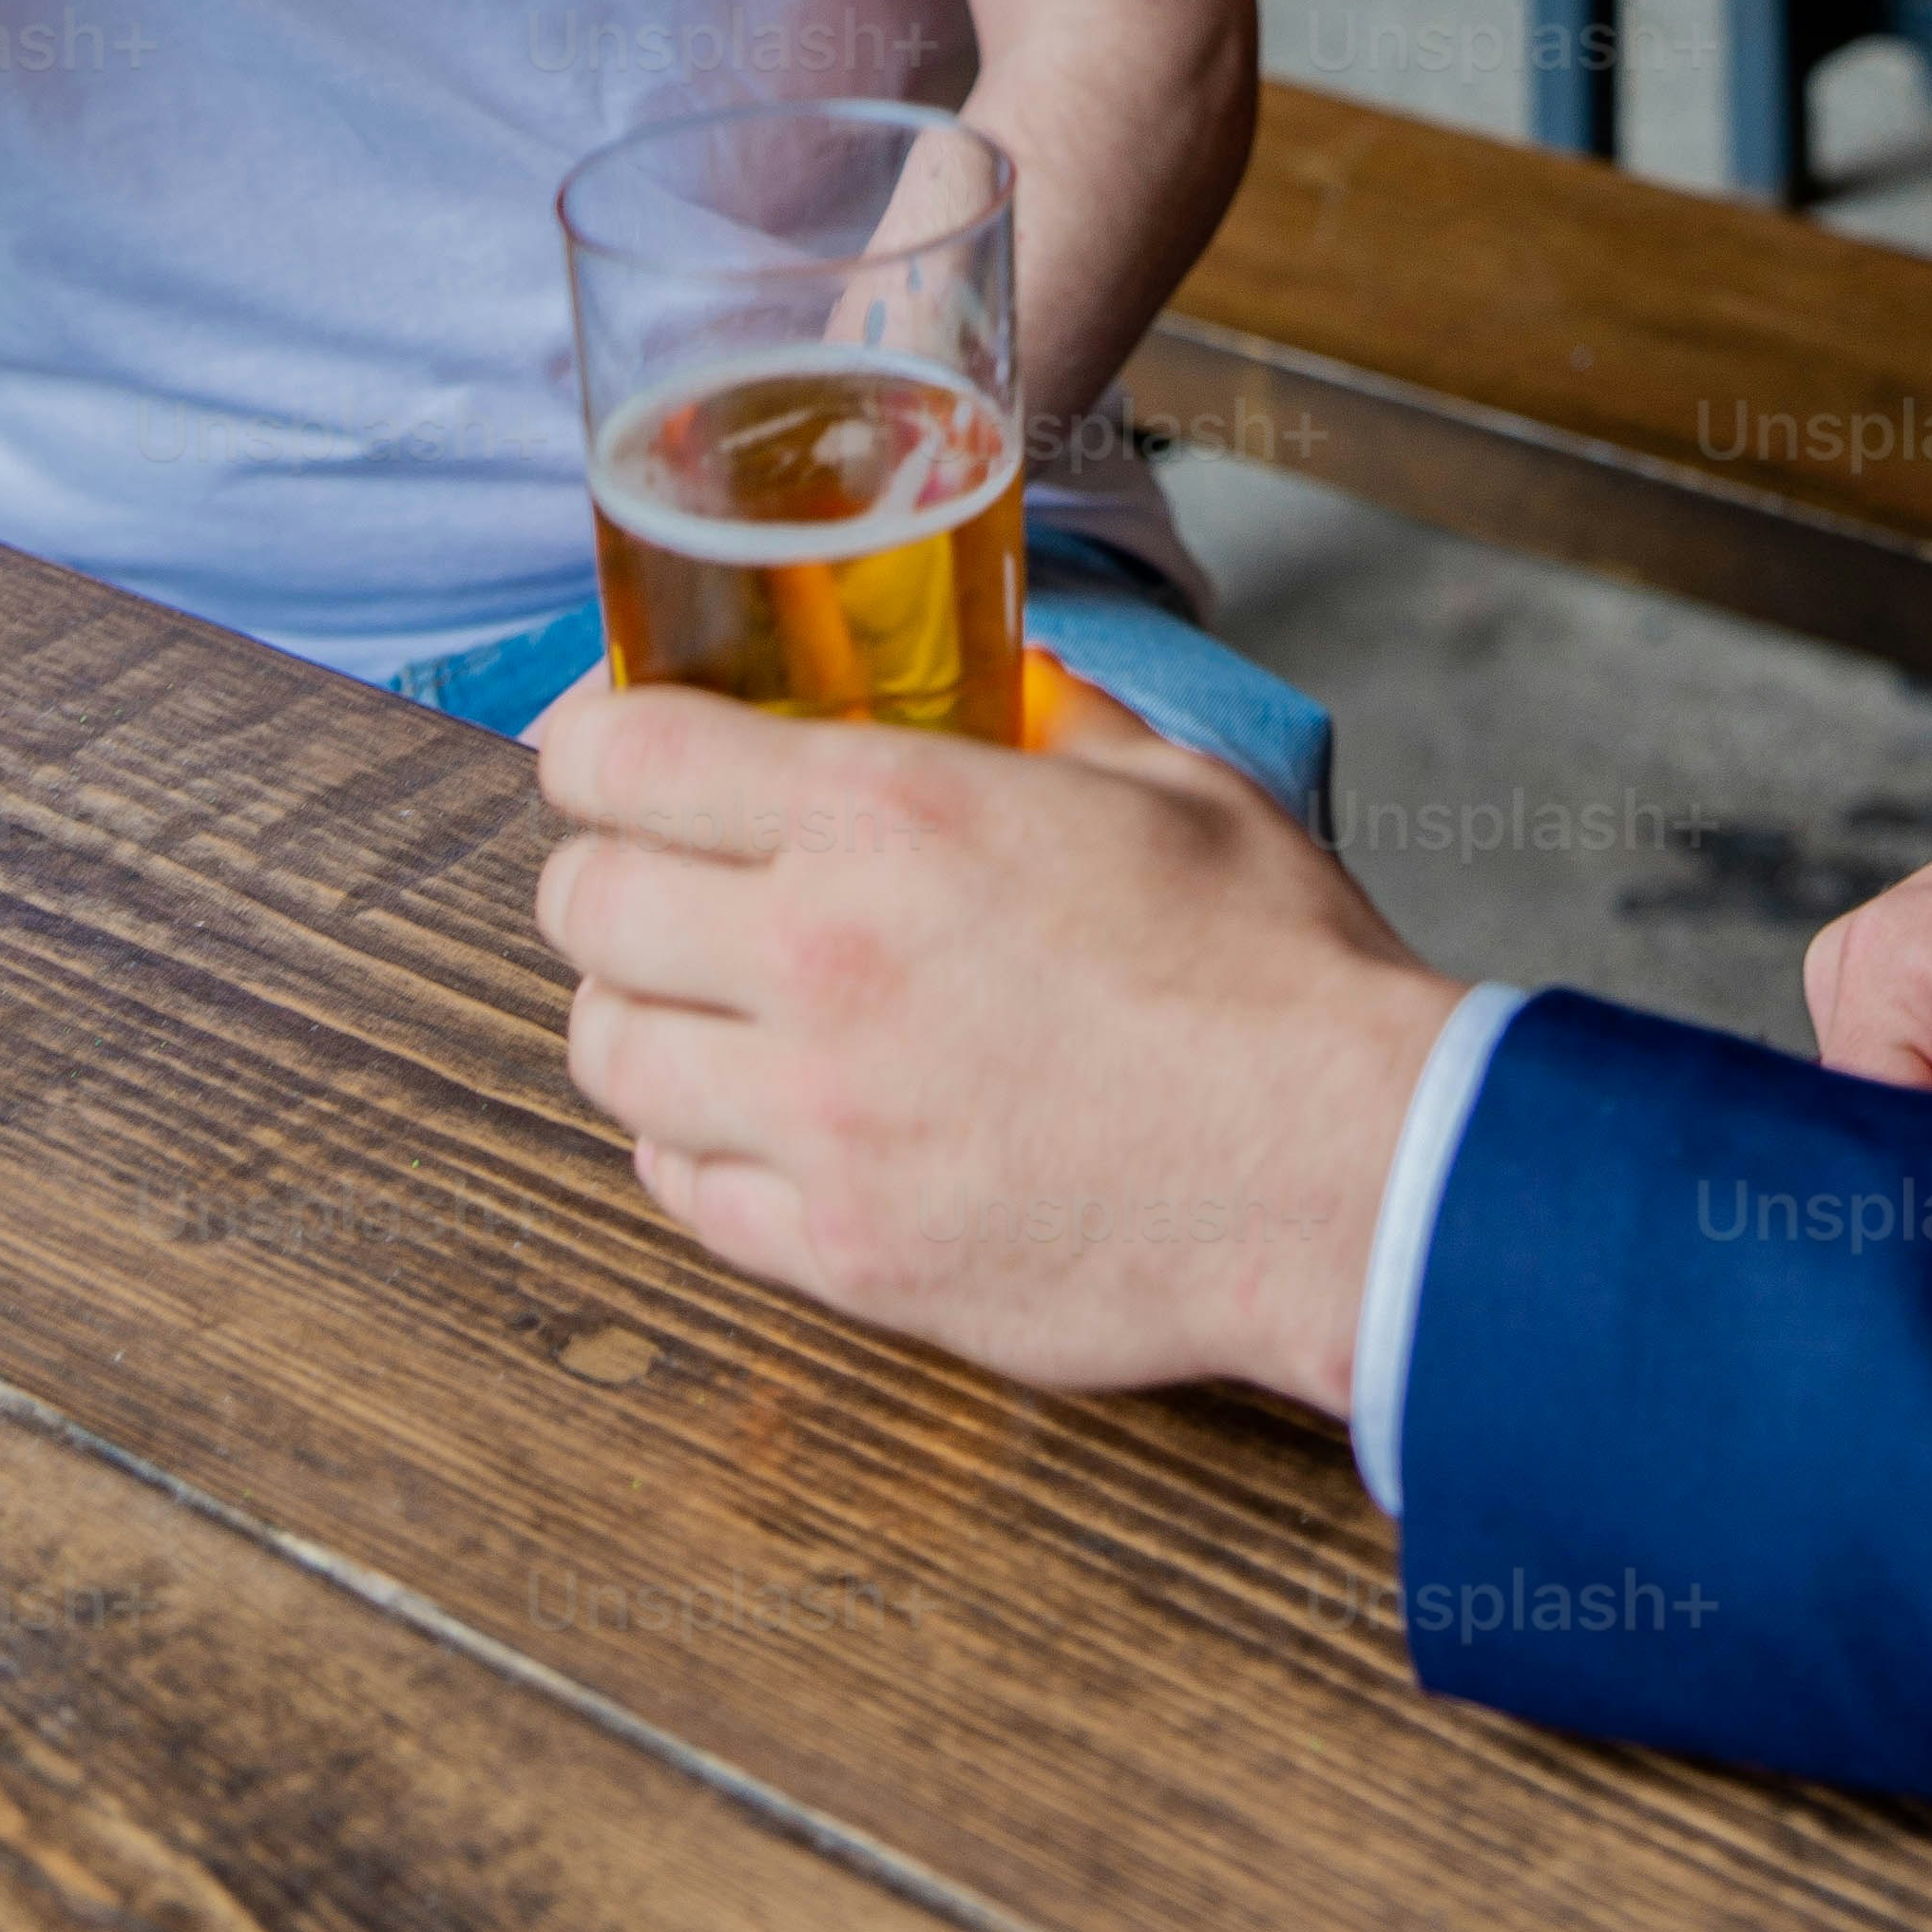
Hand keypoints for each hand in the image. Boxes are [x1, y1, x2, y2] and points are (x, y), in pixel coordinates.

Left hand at [534, 666, 1460, 1412]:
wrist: (1343, 1170)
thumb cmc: (1271, 967)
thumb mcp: (1159, 777)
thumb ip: (1040, 716)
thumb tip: (991, 678)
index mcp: (890, 816)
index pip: (628, 758)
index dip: (588, 742)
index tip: (599, 751)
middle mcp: (822, 959)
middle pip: (588, 907)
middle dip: (596, 874)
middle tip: (642, 872)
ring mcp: (821, 1122)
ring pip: (608, 1055)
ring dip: (630, 1011)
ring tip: (688, 998)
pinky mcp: (846, 1252)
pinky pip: (682, 1190)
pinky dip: (688, 1144)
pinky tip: (746, 1115)